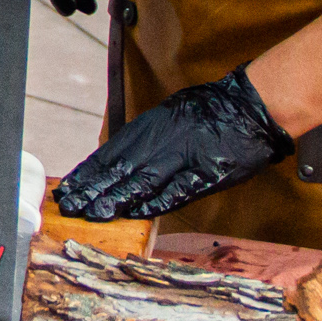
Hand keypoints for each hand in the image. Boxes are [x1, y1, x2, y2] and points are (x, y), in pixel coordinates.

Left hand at [53, 66, 293, 221]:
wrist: (252, 107)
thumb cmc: (212, 111)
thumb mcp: (171, 113)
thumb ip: (147, 136)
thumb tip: (119, 158)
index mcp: (153, 124)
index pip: (113, 151)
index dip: (89, 172)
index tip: (69, 187)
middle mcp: (164, 139)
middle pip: (122, 167)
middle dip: (93, 189)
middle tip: (70, 206)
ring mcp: (186, 157)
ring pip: (143, 180)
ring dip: (116, 199)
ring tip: (93, 213)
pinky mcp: (207, 174)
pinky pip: (178, 191)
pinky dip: (156, 203)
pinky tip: (136, 213)